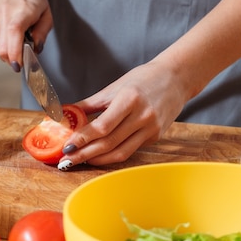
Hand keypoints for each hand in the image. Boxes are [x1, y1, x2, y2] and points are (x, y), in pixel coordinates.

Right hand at [0, 0, 52, 70]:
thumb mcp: (46, 14)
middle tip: (24, 57)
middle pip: (3, 50)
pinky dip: (4, 43)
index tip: (19, 66)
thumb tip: (35, 50)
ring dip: (10, 50)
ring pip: (0, 49)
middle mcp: (2, 16)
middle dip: (14, 59)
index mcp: (20, 12)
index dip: (15, 55)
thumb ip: (42, 34)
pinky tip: (10, 32)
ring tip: (19, 36)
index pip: (13, 36)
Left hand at [60, 60, 190, 166]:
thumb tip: (65, 115)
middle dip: (84, 154)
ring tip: (79, 161)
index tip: (67, 146)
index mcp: (129, 99)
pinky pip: (130, 150)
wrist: (176, 78)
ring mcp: (151, 129)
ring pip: (120, 152)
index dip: (83, 139)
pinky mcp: (155, 137)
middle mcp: (142, 116)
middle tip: (66, 160)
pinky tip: (98, 156)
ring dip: (97, 160)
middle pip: (109, 143)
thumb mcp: (113, 87)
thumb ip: (89, 104)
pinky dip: (111, 155)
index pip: (102, 126)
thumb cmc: (143, 79)